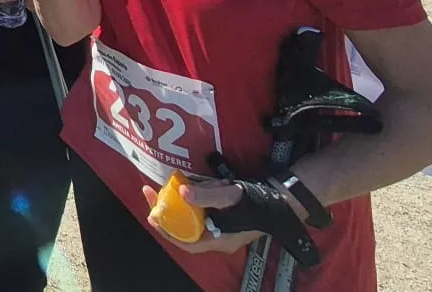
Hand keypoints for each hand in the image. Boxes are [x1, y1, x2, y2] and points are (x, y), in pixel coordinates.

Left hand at [139, 179, 261, 256]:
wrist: (279, 200)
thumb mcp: (229, 197)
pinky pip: (201, 215)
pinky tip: (186, 189)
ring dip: (178, 208)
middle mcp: (217, 239)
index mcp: (217, 240)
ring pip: (192, 222)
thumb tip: (182, 192)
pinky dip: (191, 204)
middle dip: (167, 214)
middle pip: (185, 231)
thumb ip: (206, 196)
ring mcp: (221, 231)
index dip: (166, 231)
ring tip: (164, 190)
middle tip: (151, 194)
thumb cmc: (254, 202)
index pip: (185, 242)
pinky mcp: (223, 221)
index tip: (151, 215)